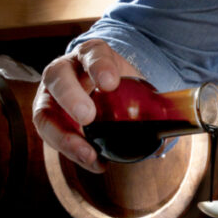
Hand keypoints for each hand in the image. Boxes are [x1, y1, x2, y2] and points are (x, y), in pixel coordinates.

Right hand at [32, 40, 141, 172]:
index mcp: (89, 55)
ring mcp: (51, 96)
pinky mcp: (49, 120)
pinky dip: (72, 152)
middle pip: (57, 78)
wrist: (102, 87)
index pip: (92, 54)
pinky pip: (52, 137)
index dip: (98, 67)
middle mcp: (64, 71)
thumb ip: (150, 98)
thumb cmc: (118, 83)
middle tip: (88, 117)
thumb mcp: (132, 80)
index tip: (110, 83)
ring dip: (64, 136)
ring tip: (88, 154)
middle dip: (71, 97)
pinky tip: (94, 163)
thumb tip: (173, 127)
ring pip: (44, 113)